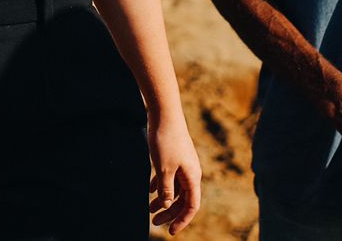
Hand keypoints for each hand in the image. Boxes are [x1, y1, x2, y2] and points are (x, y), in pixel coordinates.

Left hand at [147, 108, 202, 233]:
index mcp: (192, 177)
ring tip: (149, 209)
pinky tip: (150, 190)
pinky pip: (169, 177)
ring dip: (163, 200)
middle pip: (182, 199)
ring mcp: (182, 164)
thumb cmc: (166, 140)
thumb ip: (166, 189)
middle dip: (169, 213)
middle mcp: (190, 172)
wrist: (164, 113)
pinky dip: (160, 185)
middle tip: (154, 222)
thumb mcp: (164, 168)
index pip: (192, 205)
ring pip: (174, 188)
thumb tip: (168, 204)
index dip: (182, 220)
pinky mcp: (173, 157)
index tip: (171, 231)